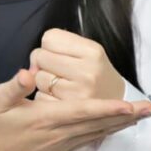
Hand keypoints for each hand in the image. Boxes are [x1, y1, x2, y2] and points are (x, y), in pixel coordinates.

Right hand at [0, 69, 147, 150]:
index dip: (106, 108)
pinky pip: (90, 139)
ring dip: (122, 124)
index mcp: (44, 119)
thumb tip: (28, 73)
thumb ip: (13, 87)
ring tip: (143, 115)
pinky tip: (120, 126)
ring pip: (98, 132)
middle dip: (126, 116)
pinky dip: (108, 131)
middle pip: (98, 124)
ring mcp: (62, 144)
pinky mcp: (61, 149)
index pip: (81, 112)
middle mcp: (58, 133)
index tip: (127, 105)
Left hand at [30, 29, 148, 111]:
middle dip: (45, 63)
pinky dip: (45, 98)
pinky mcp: (69, 113)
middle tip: (60, 70)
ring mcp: (78, 94)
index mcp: (93, 52)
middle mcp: (87, 72)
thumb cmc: (95, 74)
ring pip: (38, 78)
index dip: (50, 46)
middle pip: (41, 57)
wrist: (117, 104)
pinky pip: (40, 98)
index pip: (49, 38)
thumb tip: (32, 64)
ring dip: (44, 82)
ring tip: (62, 85)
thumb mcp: (88, 51)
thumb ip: (59, 46)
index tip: (60, 54)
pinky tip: (60, 98)